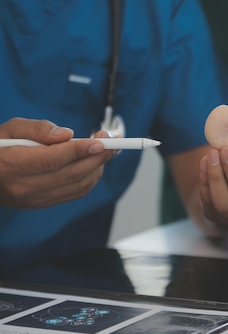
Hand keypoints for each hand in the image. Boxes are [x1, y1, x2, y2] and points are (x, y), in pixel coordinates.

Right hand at [0, 118, 115, 207]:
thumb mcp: (9, 129)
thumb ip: (38, 129)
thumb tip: (67, 135)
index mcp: (12, 165)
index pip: (53, 160)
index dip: (80, 150)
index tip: (100, 141)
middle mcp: (24, 187)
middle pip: (71, 174)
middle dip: (97, 157)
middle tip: (112, 142)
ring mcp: (34, 199)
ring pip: (77, 186)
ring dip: (97, 168)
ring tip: (105, 150)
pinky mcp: (42, 204)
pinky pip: (75, 193)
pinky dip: (90, 179)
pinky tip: (94, 164)